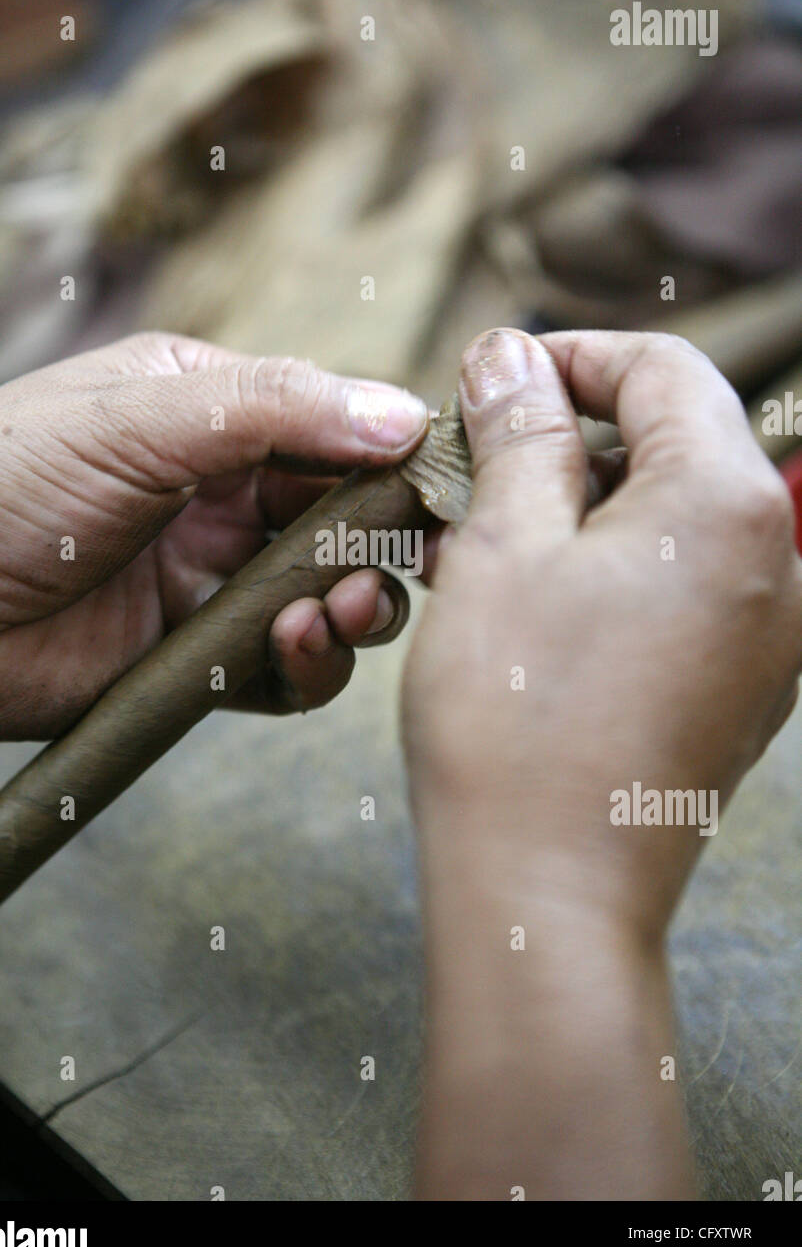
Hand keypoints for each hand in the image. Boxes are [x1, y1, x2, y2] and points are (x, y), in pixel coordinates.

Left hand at [0, 333, 427, 742]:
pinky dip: (309, 665)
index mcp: (213, 411)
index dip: (397, 454)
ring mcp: (214, 578)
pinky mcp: (199, 659)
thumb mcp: (139, 415)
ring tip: (336, 609)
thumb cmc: (2, 479)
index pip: (337, 424)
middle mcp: (225, 494)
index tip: (445, 486)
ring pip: (331, 598)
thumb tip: (402, 414)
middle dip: (386, 542)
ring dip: (355, 607)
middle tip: (412, 562)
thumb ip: (274, 408)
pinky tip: (292, 646)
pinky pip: (286, 669)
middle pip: (350, 518)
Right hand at [402, 327, 801, 1198]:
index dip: (570, 357)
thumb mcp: (502, 545)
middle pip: (678, 441)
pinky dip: (612, 571)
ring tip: (489, 549)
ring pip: (674, 519)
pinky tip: (535, 608)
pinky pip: (684, 588)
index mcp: (727, 503)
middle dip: (571, 438)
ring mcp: (770, 634)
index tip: (492, 379)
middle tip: (474, 474)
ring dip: (583, 508)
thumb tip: (510, 353)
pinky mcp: (743, 687)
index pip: (664, 369)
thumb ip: (518, 432)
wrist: (547, 893)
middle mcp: (777, 562)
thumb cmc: (515, 718)